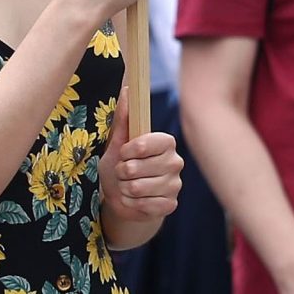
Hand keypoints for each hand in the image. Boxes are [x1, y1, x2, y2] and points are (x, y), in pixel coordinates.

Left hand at [98, 88, 182, 228]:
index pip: (144, 144)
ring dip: (125, 189)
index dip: (127, 151)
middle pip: (136, 168)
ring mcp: (175, 184)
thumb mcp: (118, 142)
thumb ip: (124, 117)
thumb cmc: (122, 165)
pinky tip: (136, 200)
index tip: (124, 153)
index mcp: (166, 142)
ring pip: (138, 188)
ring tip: (128, 186)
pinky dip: (133, 204)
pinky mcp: (171, 203)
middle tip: (124, 172)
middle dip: (122, 172)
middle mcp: (175, 161)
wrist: (124, 197)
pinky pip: (145, 205)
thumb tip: (128, 88)